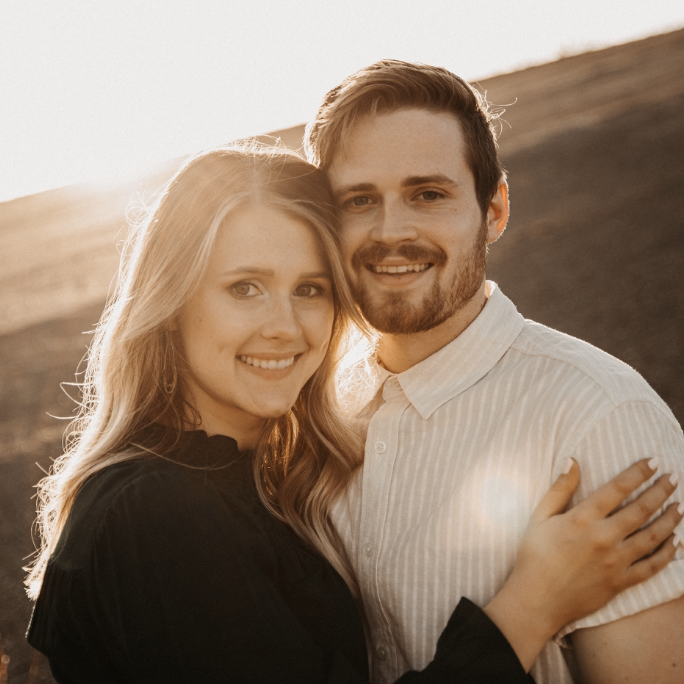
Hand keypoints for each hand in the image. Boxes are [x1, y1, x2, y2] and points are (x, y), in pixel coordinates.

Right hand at [484, 458, 681, 670]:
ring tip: (680, 505)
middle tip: (674, 477)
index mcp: (582, 518)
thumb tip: (572, 460)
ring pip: (653, 536)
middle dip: (661, 490)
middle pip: (641, 509)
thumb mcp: (539, 517)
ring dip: (670, 519)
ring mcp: (615, 562)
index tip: (654, 461)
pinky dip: (667, 553)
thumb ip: (559, 488)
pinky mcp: (621, 582)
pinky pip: (652, 566)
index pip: (618, 488)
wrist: (536, 600)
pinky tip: (676, 542)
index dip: (639, 473)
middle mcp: (603, 537)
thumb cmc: (533, 556)